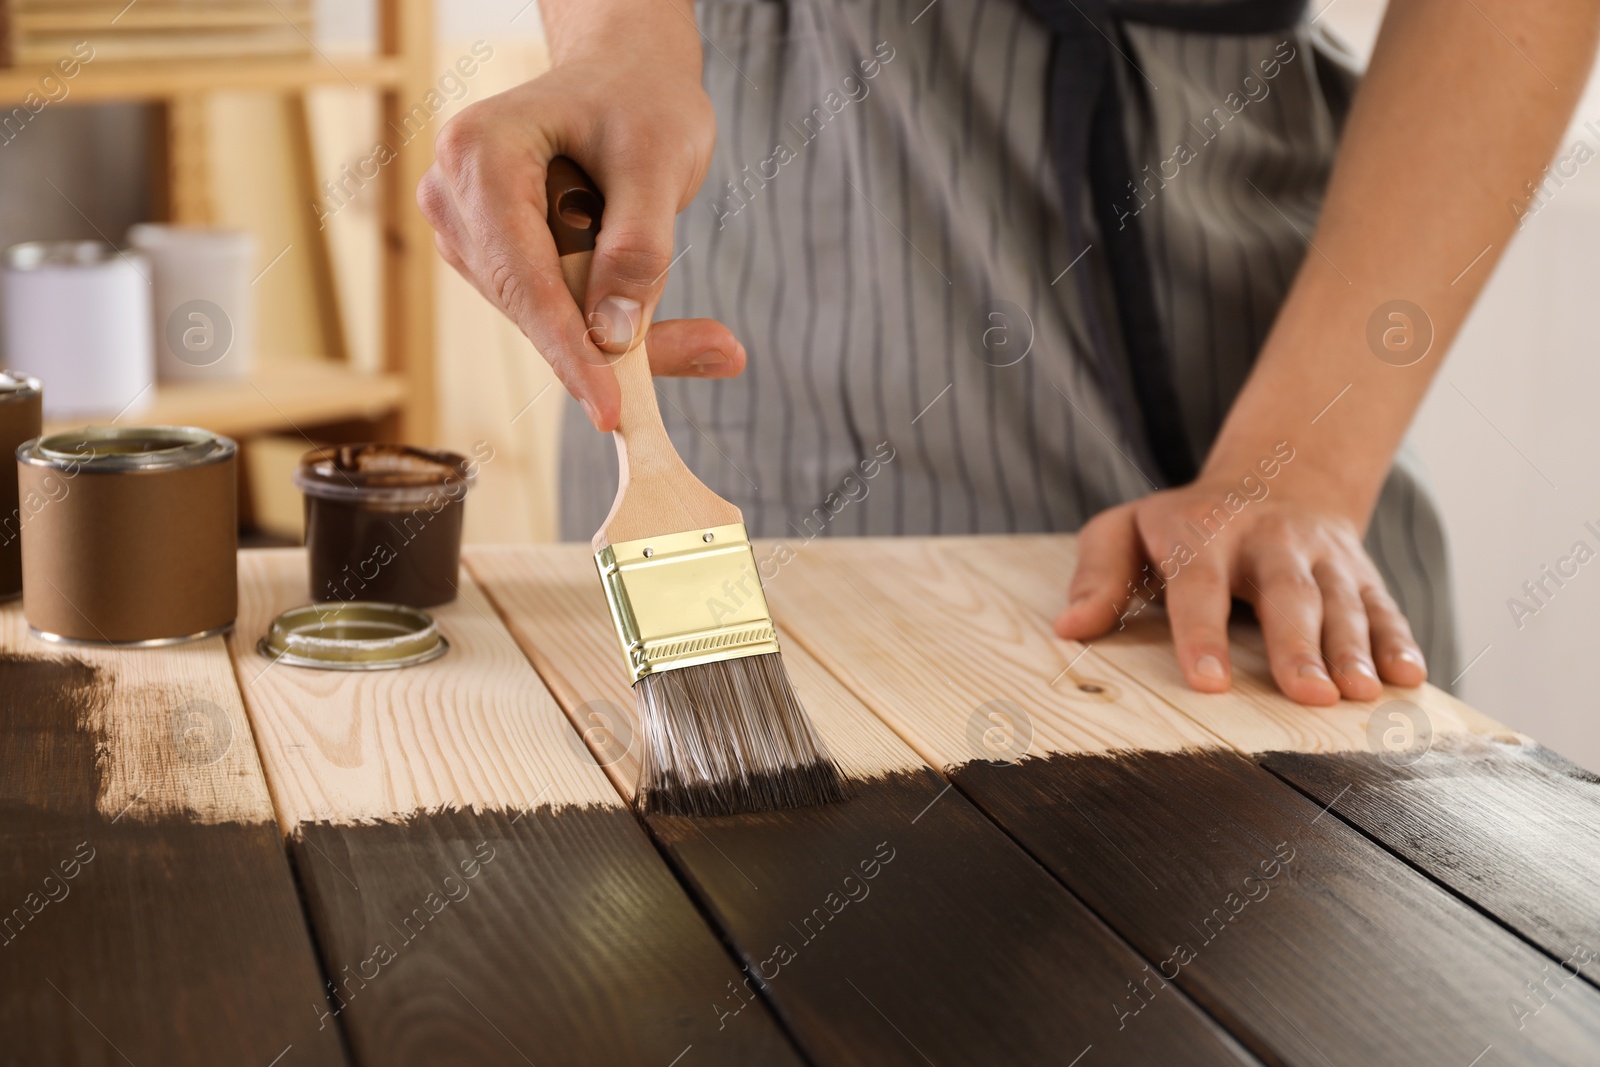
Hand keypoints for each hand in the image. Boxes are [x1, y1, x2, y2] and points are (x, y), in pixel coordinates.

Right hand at [417, 45, 742, 430]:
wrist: (625, 75)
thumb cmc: (640, 99)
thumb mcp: (657, 160)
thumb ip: (638, 248)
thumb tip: (613, 340)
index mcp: (478, 155)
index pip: (524, 276)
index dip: (569, 349)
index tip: (612, 410)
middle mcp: (453, 196)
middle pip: (529, 304)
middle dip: (606, 344)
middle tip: (717, 350)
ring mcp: (467, 231)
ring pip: (542, 317)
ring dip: (610, 327)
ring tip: (682, 283)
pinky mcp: (493, 259)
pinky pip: (551, 311)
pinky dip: (603, 320)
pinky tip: (643, 295)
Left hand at [1055, 481, 1427, 704]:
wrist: (1275, 474)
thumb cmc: (1183, 525)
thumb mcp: (1126, 530)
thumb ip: (1098, 573)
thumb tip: (1069, 626)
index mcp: (1202, 533)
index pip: (1199, 586)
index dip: (1202, 633)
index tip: (1208, 683)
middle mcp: (1269, 540)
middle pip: (1287, 593)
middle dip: (1298, 646)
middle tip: (1308, 696)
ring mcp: (1321, 554)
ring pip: (1342, 601)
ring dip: (1355, 649)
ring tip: (1362, 695)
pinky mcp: (1361, 571)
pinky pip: (1384, 605)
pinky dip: (1399, 640)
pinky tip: (1408, 679)